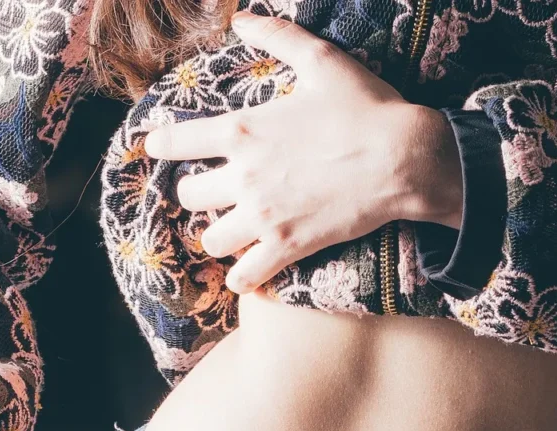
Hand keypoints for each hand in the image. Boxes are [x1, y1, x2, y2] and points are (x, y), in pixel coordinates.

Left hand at [142, 10, 462, 293]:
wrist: (401, 159)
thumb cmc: (365, 109)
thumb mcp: (322, 61)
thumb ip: (278, 37)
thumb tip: (241, 19)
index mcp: (243, 129)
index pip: (180, 140)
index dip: (162, 145)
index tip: (155, 148)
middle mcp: (244, 175)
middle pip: (189, 196)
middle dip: (197, 194)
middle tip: (213, 195)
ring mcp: (263, 215)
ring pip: (211, 239)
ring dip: (219, 236)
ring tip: (233, 233)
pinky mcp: (287, 247)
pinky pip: (244, 277)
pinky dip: (241, 278)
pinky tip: (246, 274)